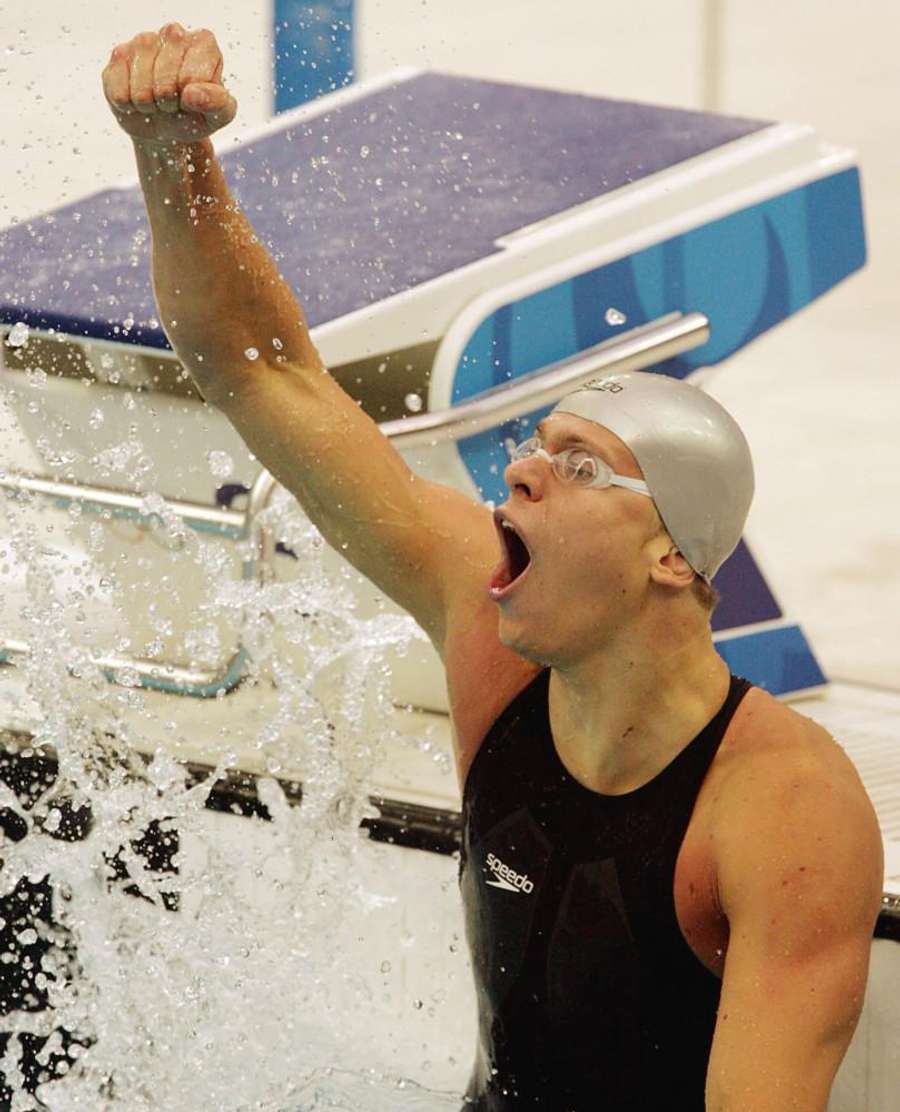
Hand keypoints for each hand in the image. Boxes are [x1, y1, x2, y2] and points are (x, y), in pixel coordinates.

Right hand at [101, 23, 236, 145]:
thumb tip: (193, 93)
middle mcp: (173, 33)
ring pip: (141, 84)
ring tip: (156, 102)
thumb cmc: (196, 114)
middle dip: (169, 102)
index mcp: (203, 43)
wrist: (167, 128)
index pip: (192, 76)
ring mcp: (144, 41)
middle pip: (165, 77)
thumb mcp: (219, 116)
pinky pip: (119, 90)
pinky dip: (129, 105)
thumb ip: (218, 104)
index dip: (191, 99)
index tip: (193, 100)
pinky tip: (136, 100)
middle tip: (173, 104)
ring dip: (149, 104)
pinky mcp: (119, 55)